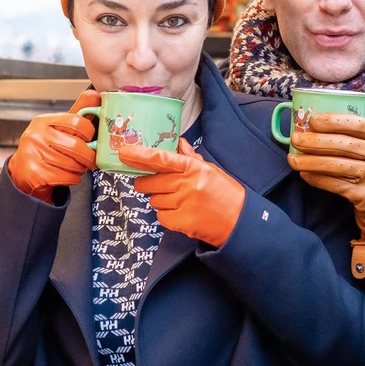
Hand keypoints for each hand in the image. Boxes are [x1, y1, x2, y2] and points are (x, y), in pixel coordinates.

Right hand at [7, 90, 99, 201]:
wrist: (23, 172)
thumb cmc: (45, 148)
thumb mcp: (59, 128)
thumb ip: (78, 112)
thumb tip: (95, 95)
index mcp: (43, 122)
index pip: (76, 121)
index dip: (89, 132)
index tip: (91, 139)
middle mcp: (36, 136)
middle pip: (76, 146)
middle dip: (88, 156)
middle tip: (90, 160)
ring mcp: (33, 154)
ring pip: (72, 164)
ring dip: (80, 169)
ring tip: (76, 167)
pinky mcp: (35, 173)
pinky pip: (65, 177)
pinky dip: (72, 179)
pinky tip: (67, 175)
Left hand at [118, 138, 245, 247]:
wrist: (241, 222)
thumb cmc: (226, 193)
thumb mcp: (211, 171)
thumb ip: (190, 158)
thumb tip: (178, 142)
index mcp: (193, 168)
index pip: (161, 158)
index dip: (140, 155)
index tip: (124, 152)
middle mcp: (187, 185)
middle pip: (151, 182)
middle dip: (146, 183)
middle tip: (152, 185)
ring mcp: (184, 205)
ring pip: (154, 201)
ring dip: (160, 200)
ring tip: (178, 202)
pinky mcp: (182, 223)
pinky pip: (161, 217)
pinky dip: (167, 216)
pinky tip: (180, 214)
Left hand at [288, 113, 364, 277]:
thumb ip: (354, 139)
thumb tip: (313, 128)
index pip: (359, 124)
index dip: (334, 121)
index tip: (313, 120)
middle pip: (345, 145)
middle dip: (315, 141)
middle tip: (295, 139)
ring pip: (336, 165)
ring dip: (310, 161)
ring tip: (292, 159)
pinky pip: (335, 184)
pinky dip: (317, 179)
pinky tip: (304, 174)